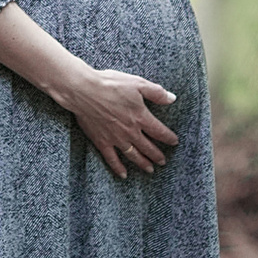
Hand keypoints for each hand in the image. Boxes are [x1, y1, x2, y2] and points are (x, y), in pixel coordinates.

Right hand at [59, 66, 179, 177]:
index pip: (159, 131)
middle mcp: (130, 131)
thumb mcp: (137, 83)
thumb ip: (156, 92)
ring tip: (150, 169)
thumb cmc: (110, 84)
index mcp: (140, 117)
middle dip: (157, 155)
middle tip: (163, 161)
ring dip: (143, 163)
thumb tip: (172, 98)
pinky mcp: (102, 141)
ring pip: (133, 155)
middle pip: (148, 147)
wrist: (84, 91)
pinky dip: (118, 168)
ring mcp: (116, 138)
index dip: (169, 138)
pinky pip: (112, 158)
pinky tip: (123, 175)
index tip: (174, 142)